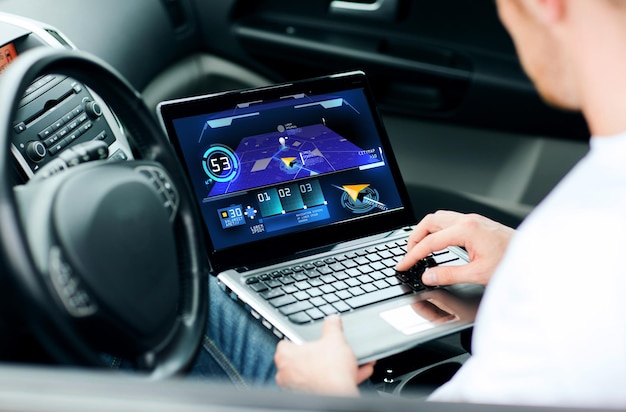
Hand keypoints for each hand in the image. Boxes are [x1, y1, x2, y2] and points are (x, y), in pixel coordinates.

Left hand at [274, 315, 374, 396]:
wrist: (339, 396)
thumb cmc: (330, 371)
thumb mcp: (335, 339)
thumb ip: (332, 326)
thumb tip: (333, 319)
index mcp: (286, 355)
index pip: (286, 342)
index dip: (301, 339)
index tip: (312, 339)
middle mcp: (286, 373)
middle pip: (303, 359)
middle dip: (320, 355)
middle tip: (333, 351)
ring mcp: (296, 387)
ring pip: (316, 373)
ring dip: (333, 367)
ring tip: (350, 361)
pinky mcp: (308, 397)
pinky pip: (324, 385)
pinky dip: (337, 379)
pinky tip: (355, 373)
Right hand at [396, 210, 514, 285]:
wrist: (535, 255)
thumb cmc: (513, 262)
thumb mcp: (478, 274)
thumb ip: (449, 275)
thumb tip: (428, 277)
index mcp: (466, 230)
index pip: (429, 242)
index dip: (412, 255)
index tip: (403, 264)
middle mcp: (468, 220)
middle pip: (429, 222)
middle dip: (414, 238)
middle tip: (408, 254)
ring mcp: (472, 219)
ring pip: (438, 218)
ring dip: (425, 231)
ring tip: (419, 248)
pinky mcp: (476, 222)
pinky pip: (448, 220)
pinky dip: (436, 230)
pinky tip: (437, 242)